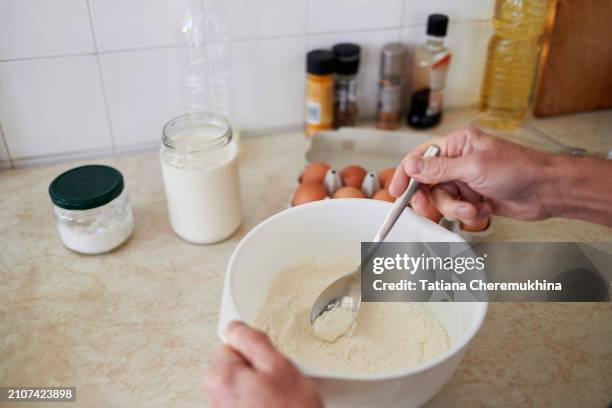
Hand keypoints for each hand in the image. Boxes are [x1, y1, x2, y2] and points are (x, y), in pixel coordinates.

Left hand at [204, 321, 321, 407]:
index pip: (229, 344)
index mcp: (220, 377)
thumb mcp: (279, 365)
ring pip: (242, 385)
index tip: (267, 359)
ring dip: (259, 388)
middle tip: (277, 382)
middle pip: (234, 365)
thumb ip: (252, 340)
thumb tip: (236, 327)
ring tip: (278, 399)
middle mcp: (215, 397)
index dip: (254, 350)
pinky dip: (259, 402)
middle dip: (256, 369)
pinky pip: (245, 401)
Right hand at [389, 127, 555, 223]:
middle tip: (427, 208)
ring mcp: (466, 181)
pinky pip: (458, 210)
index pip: (421, 158)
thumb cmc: (519, 169)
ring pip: (443, 200)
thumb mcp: (473, 167)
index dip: (405, 174)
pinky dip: (469, 214)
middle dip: (431, 198)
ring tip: (473, 208)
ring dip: (456, 208)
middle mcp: (459, 161)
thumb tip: (411, 167)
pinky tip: (483, 210)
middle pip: (428, 183)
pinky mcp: (474, 198)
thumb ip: (439, 169)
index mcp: (457, 144)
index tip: (396, 190)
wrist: (547, 191)